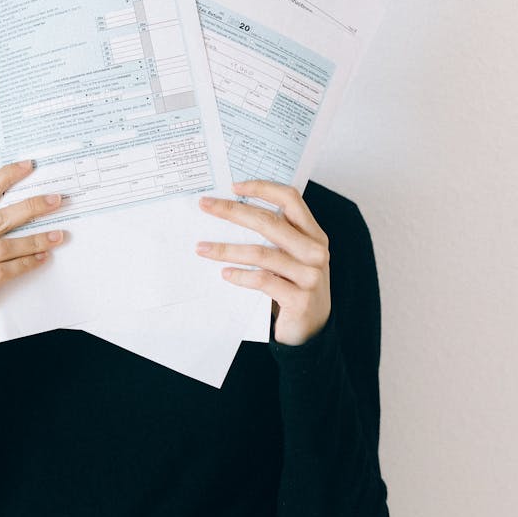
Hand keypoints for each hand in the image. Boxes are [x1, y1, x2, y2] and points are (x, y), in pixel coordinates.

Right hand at [0, 160, 66, 340]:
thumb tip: (27, 203)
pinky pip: (2, 273)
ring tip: (58, 236)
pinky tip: (42, 259)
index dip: (3, 179)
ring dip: (35, 240)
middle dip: (30, 208)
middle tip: (56, 200)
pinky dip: (25, 264)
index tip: (29, 166)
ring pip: (2, 248)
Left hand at [195, 179, 330, 345]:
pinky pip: (263, 281)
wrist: (312, 330)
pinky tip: (224, 274)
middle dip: (233, 211)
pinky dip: (240, 276)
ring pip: (261, 253)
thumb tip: (233, 212)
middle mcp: (315, 251)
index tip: (234, 186)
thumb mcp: (293, 258)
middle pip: (270, 222)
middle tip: (206, 206)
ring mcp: (310, 275)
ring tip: (203, 248)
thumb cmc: (296, 287)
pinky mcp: (299, 298)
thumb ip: (277, 238)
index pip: (291, 199)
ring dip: (226, 249)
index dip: (263, 188)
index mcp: (314, 234)